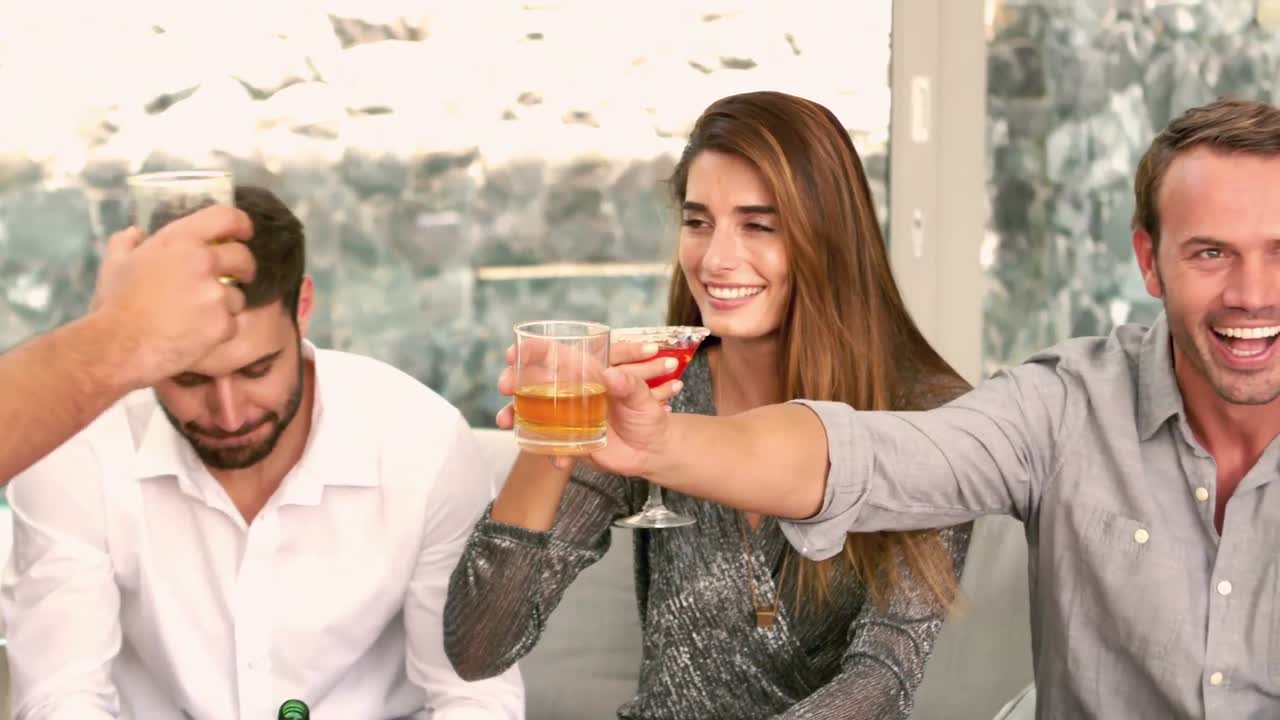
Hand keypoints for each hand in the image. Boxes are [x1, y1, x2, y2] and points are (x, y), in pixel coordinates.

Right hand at [90, 205, 255, 388]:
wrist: (118, 346)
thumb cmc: (115, 304)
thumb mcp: (115, 264)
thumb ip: (127, 243)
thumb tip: (136, 232)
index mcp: (180, 241)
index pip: (225, 217)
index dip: (240, 224)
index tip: (244, 233)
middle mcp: (203, 261)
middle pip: (244, 257)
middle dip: (243, 269)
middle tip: (235, 279)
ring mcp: (215, 293)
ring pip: (238, 295)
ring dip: (225, 305)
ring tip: (197, 316)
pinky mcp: (223, 323)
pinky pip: (232, 325)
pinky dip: (219, 331)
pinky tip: (196, 335)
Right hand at [495, 340, 680, 472]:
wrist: (652, 451)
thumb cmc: (649, 417)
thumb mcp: (643, 399)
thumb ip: (631, 386)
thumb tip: (611, 376)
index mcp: (587, 373)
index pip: (555, 354)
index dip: (532, 350)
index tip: (514, 352)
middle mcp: (572, 392)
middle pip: (533, 381)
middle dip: (513, 380)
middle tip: (503, 386)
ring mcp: (567, 417)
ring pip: (531, 412)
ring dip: (514, 415)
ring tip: (505, 422)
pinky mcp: (569, 441)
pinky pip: (550, 445)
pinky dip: (550, 453)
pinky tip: (559, 461)